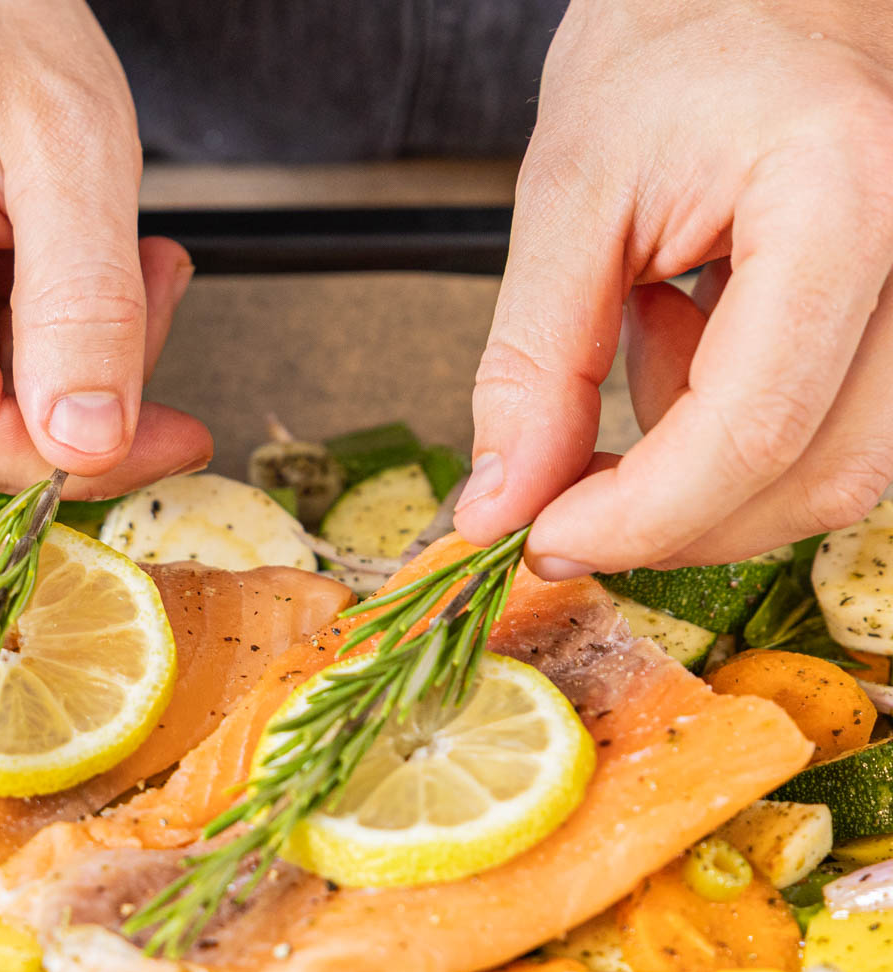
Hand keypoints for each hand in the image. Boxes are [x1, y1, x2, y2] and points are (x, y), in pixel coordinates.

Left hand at [454, 0, 892, 576]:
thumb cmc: (676, 43)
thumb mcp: (568, 197)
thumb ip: (532, 367)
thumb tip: (503, 508)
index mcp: (843, 194)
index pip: (754, 427)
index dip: (642, 516)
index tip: (546, 540)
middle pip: (823, 472)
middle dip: (677, 518)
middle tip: (565, 498)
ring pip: (845, 465)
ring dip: (711, 463)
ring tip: (647, 336)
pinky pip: (849, 423)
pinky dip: (745, 423)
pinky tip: (695, 328)